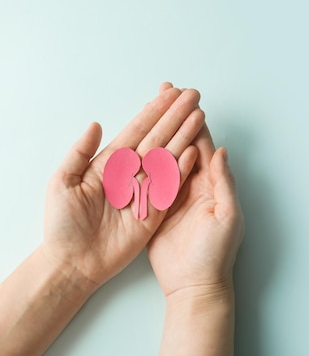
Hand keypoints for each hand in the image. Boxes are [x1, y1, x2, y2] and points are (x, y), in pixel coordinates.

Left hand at [41, 83, 204, 287]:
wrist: (74, 262)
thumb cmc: (63, 225)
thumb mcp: (62, 183)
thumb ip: (79, 153)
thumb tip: (95, 124)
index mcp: (110, 163)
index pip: (137, 131)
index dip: (154, 111)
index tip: (169, 93)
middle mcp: (131, 173)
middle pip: (158, 138)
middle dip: (175, 116)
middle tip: (192, 96)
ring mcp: (145, 191)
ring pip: (169, 157)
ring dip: (184, 136)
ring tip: (198, 116)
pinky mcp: (155, 211)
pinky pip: (172, 186)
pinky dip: (183, 169)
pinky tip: (194, 151)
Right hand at [147, 84, 243, 299]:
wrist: (194, 285)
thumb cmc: (216, 254)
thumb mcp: (227, 217)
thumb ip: (223, 183)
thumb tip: (221, 151)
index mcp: (212, 185)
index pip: (203, 145)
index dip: (193, 121)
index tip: (185, 97)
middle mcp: (193, 186)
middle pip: (182, 145)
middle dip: (173, 118)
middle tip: (164, 92)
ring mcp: (173, 197)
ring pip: (164, 158)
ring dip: (158, 133)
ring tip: (148, 110)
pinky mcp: (155, 209)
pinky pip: (149, 180)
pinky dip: (144, 161)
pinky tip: (134, 145)